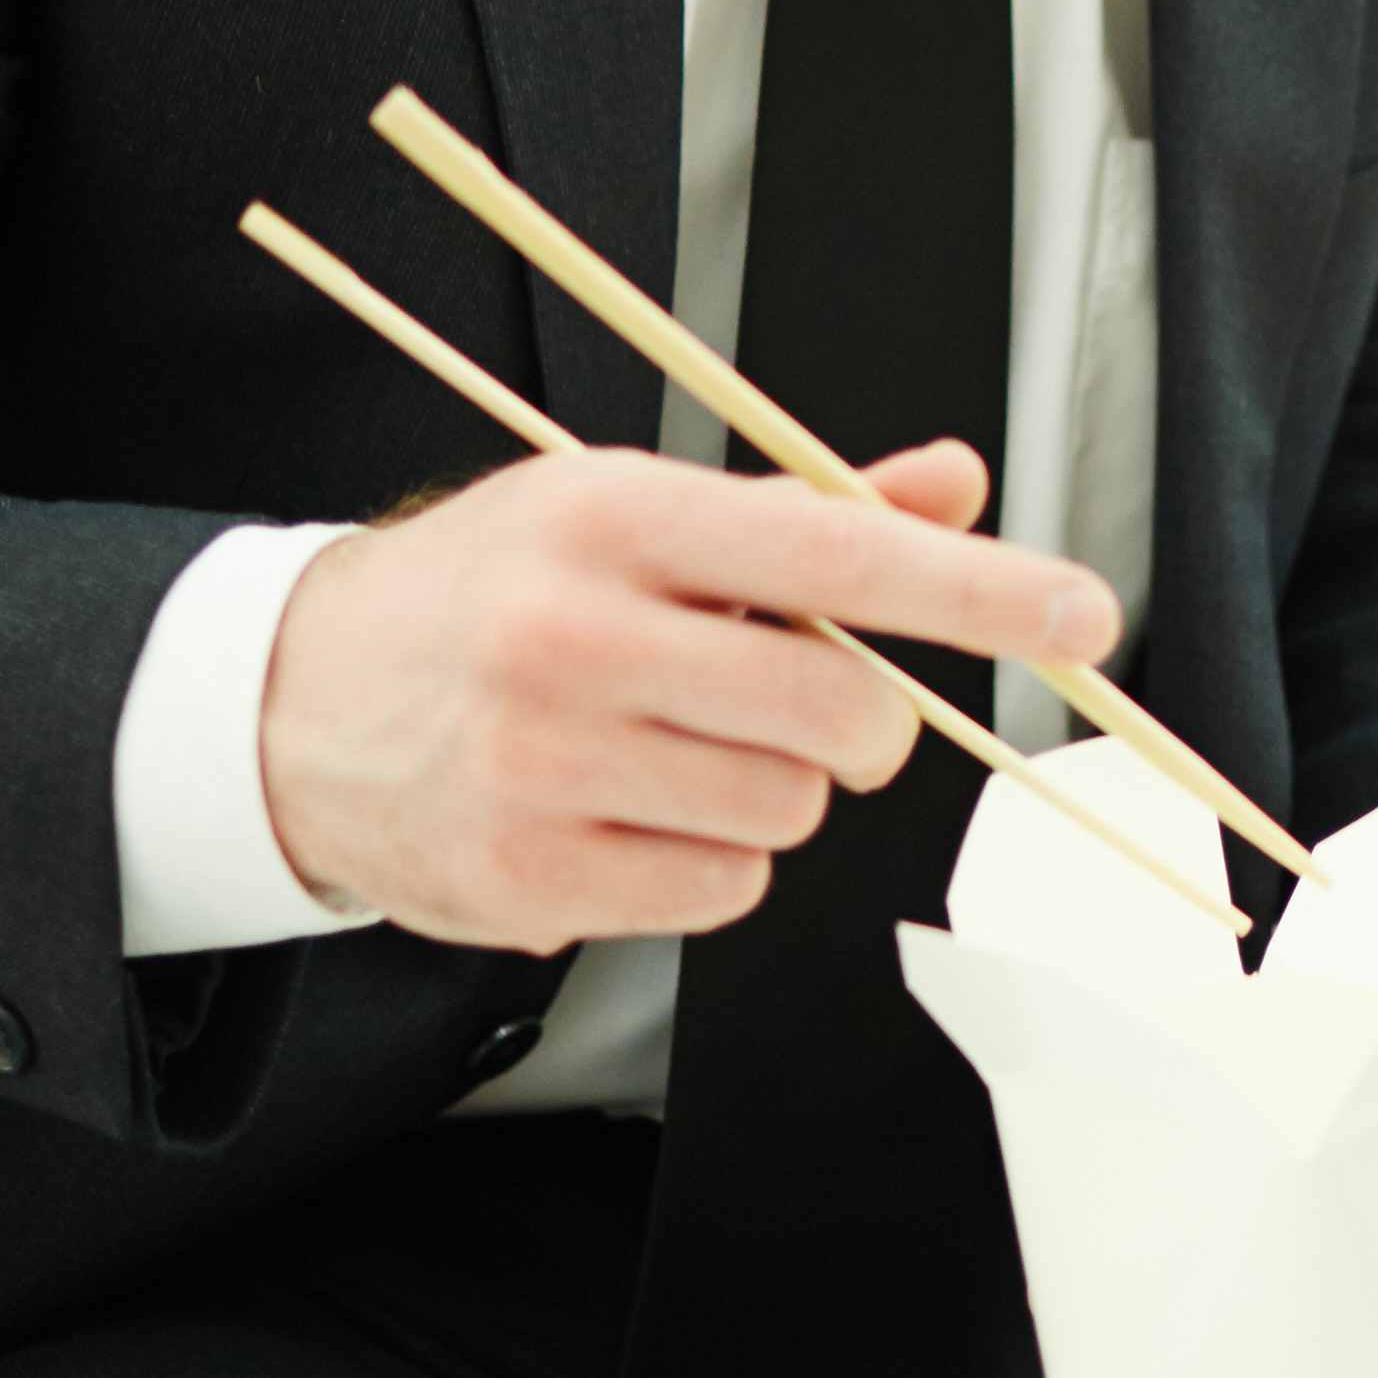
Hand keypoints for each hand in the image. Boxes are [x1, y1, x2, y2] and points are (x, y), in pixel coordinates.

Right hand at [257, 439, 1116, 952]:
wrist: (294, 703)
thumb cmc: (495, 589)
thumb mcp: (630, 508)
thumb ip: (806, 510)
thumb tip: (954, 486)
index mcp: (612, 517)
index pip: (835, 555)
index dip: (977, 592)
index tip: (1083, 617)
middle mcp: (571, 637)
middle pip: (833, 714)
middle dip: (856, 723)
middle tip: (804, 701)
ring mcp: (540, 768)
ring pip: (786, 812)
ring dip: (769, 789)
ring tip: (670, 744)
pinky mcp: (524, 882)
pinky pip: (720, 891)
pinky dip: (707, 860)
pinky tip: (625, 809)